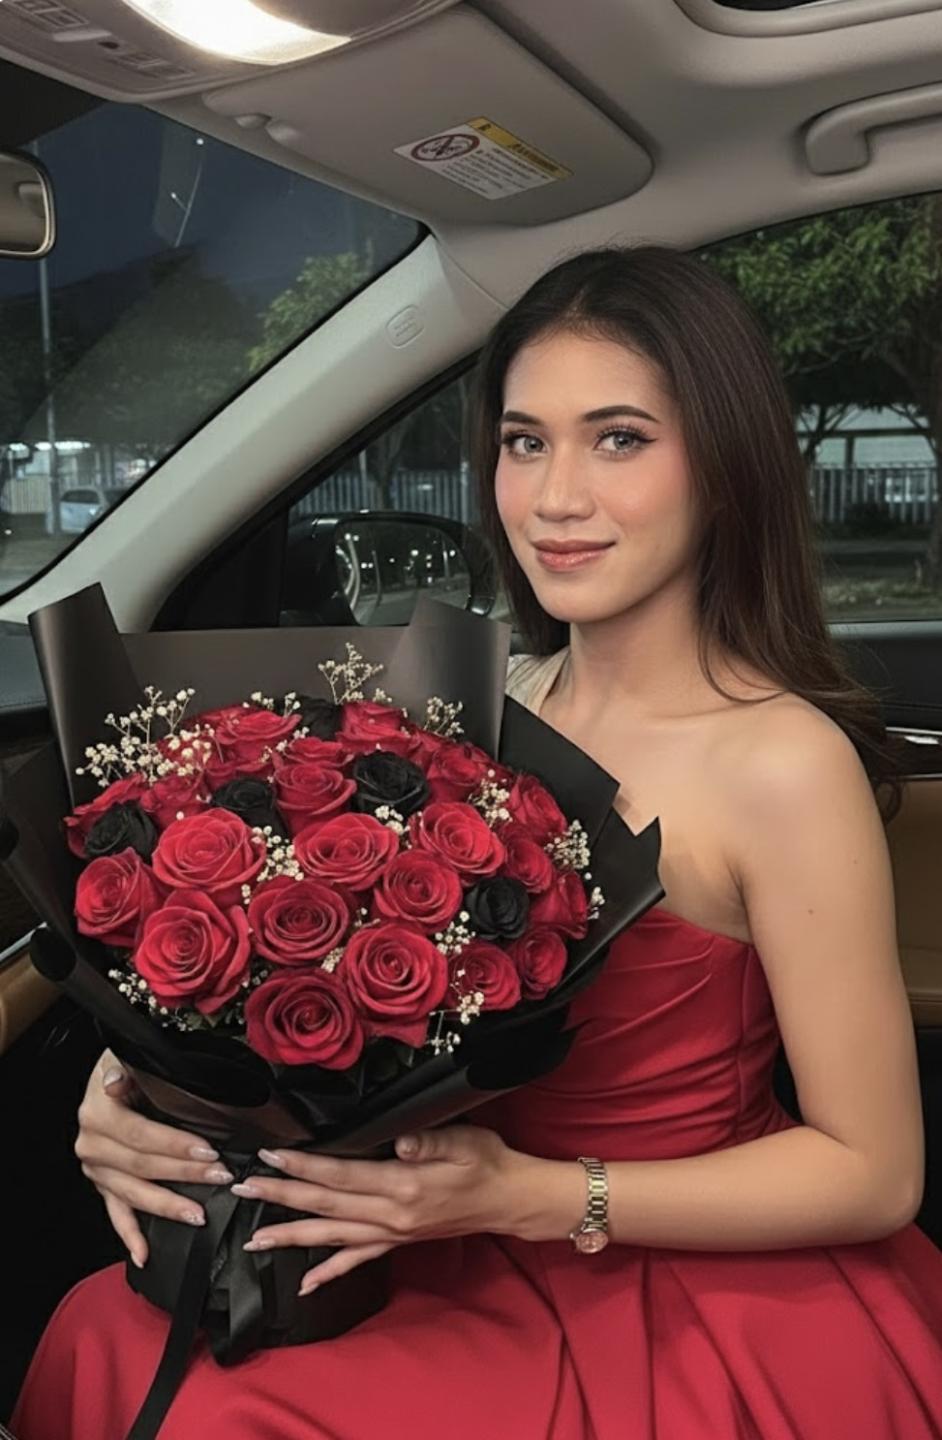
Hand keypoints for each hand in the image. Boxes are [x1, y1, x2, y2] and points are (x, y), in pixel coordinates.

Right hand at [75, 1049, 235, 1267]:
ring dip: (166, 1206)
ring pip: (132, 1193)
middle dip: (183, 1174)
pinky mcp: (103, 1183)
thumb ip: (127, 1068)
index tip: (208, 1152)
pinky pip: (115, 1212)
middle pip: (141, 1166)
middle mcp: (92, 1143)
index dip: (174, 1145)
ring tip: (198, 1215)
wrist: (111, 1069)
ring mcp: (96, 1167)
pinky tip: (144, 1255)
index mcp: (98, 1112)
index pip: (140, 1134)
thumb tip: (115, 1082)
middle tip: (220, 1177)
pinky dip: (129, 1235)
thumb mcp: (129, 1056)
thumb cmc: (127, 1063)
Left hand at [231, 1123, 549, 1295]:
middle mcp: (392, 1215)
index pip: (342, 1175)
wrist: (510, 1199)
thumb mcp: (465, 1141)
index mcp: (403, 1186)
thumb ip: (430, 1141)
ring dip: (292, 1236)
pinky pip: (357, 1259)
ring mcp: (393, 1233)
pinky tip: (305, 1283)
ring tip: (255, 1240)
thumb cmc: (488, 1162)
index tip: (271, 1157)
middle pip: (327, 1206)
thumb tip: (400, 1143)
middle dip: (282, 1198)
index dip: (305, 1166)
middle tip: (244, 1189)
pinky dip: (329, 1271)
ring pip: (333, 1236)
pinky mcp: (398, 1241)